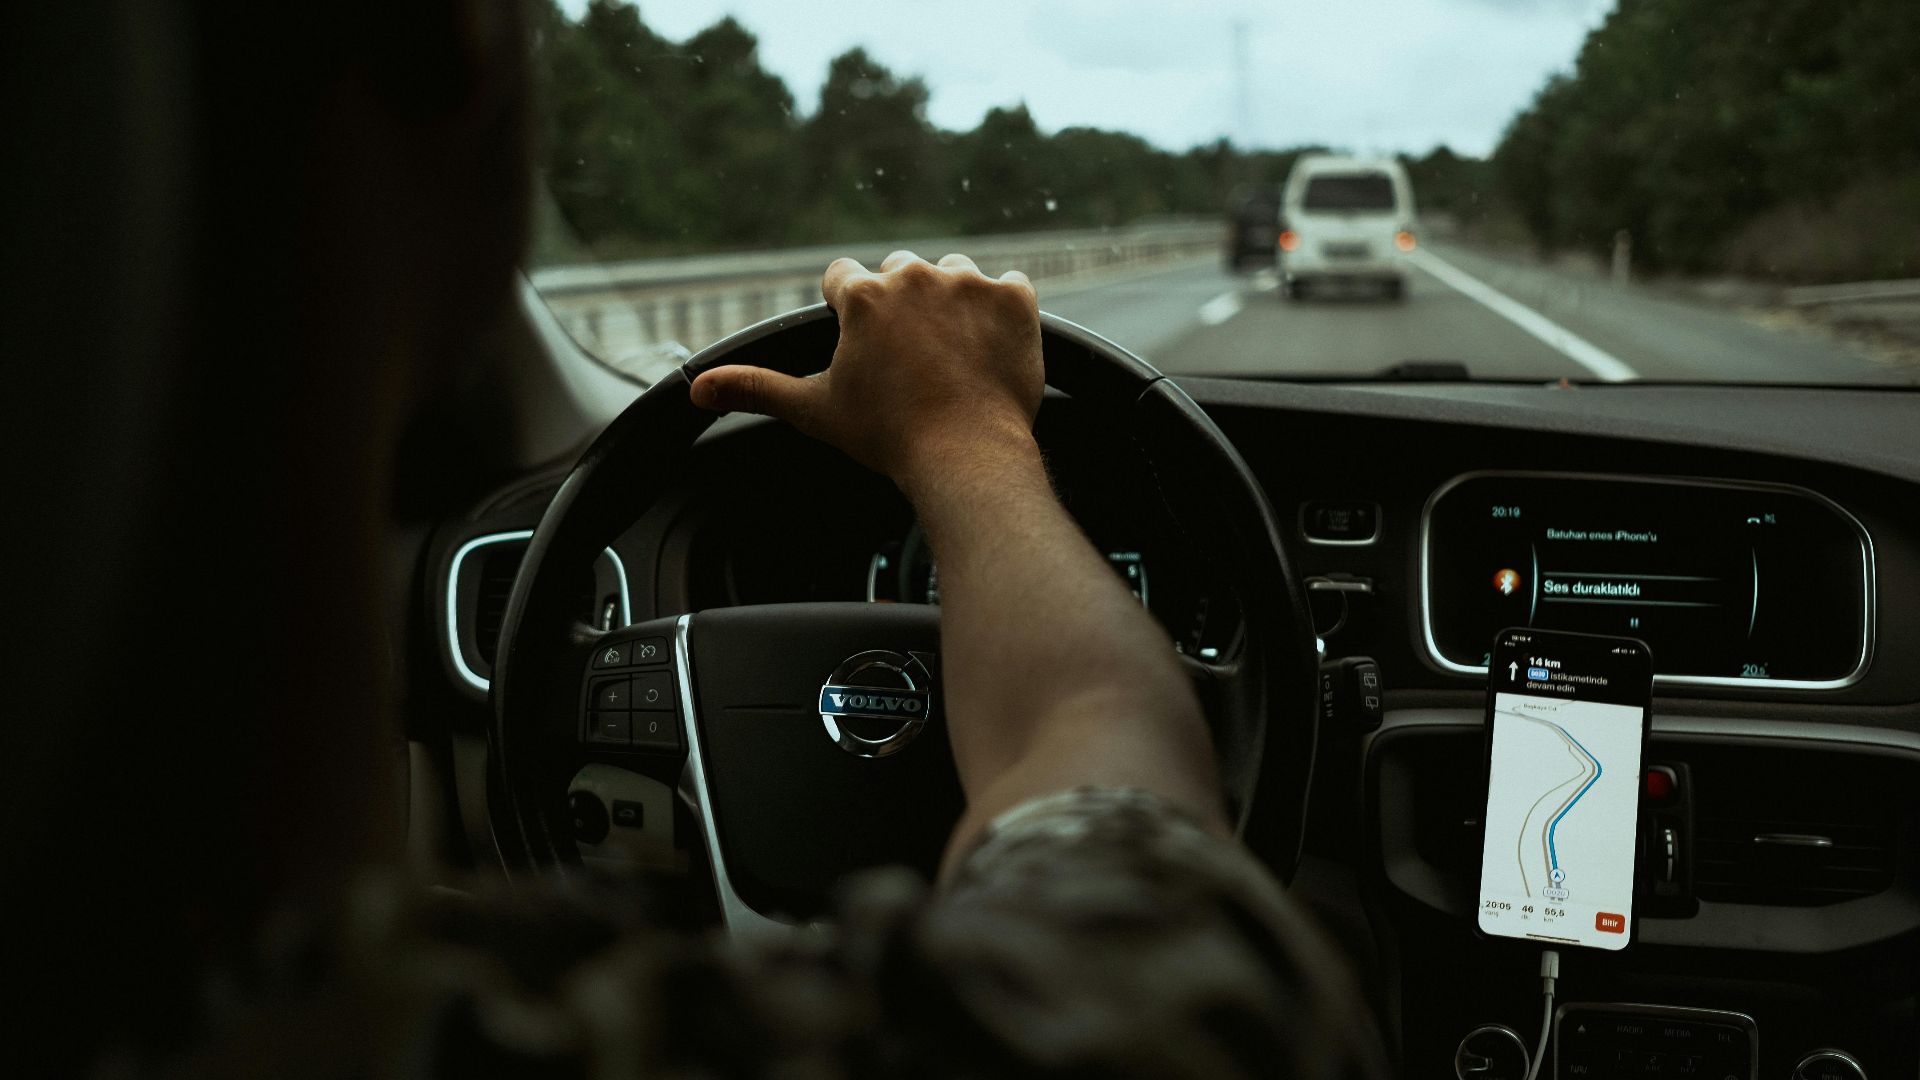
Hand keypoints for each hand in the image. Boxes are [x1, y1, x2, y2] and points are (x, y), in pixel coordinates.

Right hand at [689, 251, 1043, 489]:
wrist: (968, 458)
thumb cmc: (888, 437)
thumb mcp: (815, 410)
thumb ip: (755, 389)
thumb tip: (697, 388)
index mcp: (863, 296)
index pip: (844, 278)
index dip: (850, 313)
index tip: (864, 344)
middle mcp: (915, 276)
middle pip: (899, 272)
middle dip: (901, 307)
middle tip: (909, 359)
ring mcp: (969, 283)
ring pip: (953, 275)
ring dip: (951, 302)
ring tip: (950, 354)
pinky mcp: (1015, 298)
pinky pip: (1009, 285)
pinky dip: (1001, 312)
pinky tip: (989, 348)